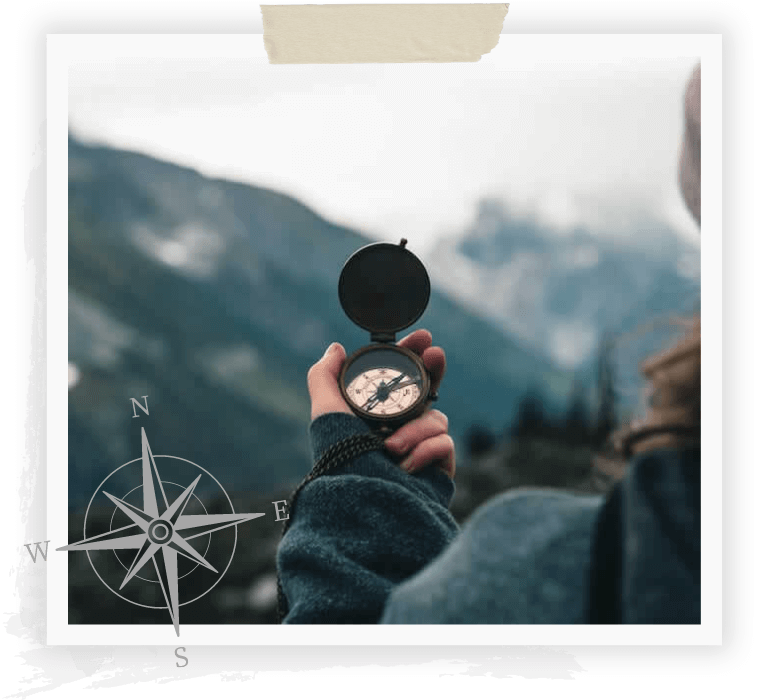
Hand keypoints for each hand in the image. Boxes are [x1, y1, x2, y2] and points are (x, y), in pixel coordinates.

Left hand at [306, 329, 453, 477]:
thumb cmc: (342, 461)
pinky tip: (406, 466)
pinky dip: (425, 450)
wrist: (364, 503)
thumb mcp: (325, 413)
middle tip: (435, 354)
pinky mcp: (438, 466)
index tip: (422, 337)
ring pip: (435, 417)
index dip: (412, 355)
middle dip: (433, 369)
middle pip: (427, 390)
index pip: (399, 378)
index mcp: (375, 416)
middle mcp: (399, 429)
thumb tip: (336, 348)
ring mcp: (420, 448)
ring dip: (414, 429)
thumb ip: (325, 376)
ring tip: (392, 449)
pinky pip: (444, 442)